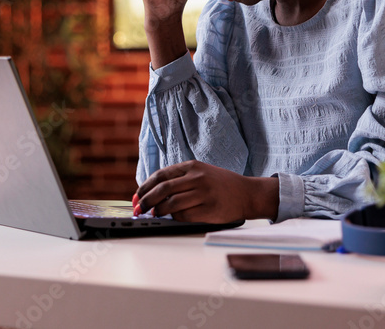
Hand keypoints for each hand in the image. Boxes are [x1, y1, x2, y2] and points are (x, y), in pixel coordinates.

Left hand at [134, 160, 279, 223]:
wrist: (247, 193)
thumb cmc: (221, 184)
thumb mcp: (201, 172)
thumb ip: (180, 179)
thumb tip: (152, 192)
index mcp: (192, 166)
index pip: (160, 175)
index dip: (145, 187)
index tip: (137, 196)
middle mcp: (198, 178)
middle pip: (162, 189)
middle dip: (146, 200)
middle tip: (139, 209)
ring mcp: (204, 194)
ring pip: (171, 204)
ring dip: (158, 211)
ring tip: (155, 214)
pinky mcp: (209, 210)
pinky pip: (183, 216)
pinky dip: (174, 218)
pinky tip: (172, 218)